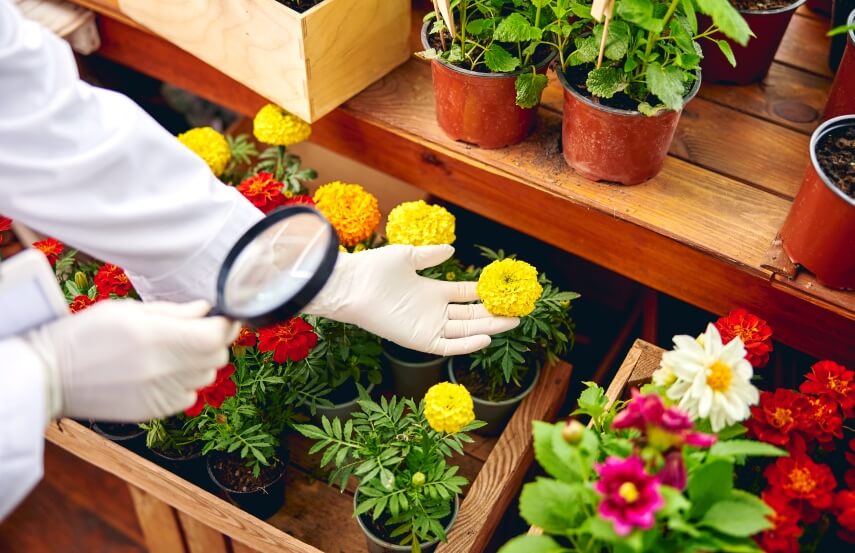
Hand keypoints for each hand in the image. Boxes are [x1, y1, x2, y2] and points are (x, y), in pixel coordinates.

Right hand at [24, 300, 237, 421]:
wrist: (51, 377)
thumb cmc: (86, 334)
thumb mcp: (128, 310)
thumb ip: (173, 312)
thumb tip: (206, 310)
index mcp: (158, 339)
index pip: (216, 335)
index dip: (226, 324)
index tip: (223, 316)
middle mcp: (164, 370)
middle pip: (218, 357)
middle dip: (215, 342)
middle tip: (197, 330)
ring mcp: (161, 394)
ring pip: (207, 377)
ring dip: (200, 363)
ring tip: (174, 352)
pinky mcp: (155, 412)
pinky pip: (189, 396)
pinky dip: (185, 383)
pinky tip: (162, 373)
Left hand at [304, 245, 518, 355]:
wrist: (352, 285)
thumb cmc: (374, 268)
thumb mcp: (407, 256)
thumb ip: (430, 256)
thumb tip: (452, 250)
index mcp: (432, 291)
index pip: (465, 294)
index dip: (485, 293)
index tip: (504, 289)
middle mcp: (433, 310)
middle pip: (471, 314)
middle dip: (494, 314)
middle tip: (518, 311)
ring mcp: (428, 326)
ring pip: (466, 329)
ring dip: (488, 327)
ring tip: (512, 322)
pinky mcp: (420, 340)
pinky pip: (448, 345)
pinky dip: (467, 344)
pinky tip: (485, 337)